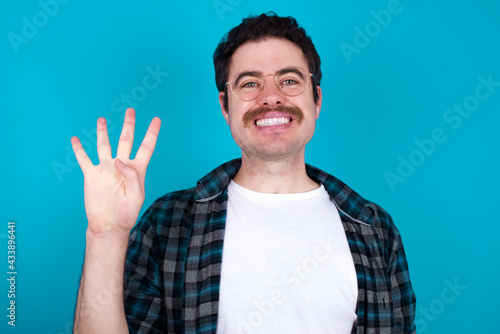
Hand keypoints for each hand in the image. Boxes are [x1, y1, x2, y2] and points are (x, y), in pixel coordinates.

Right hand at [72, 108, 160, 234]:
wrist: (108, 225)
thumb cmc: (126, 213)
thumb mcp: (135, 195)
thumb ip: (131, 176)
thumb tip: (118, 160)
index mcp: (136, 169)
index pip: (146, 147)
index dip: (152, 133)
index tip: (156, 119)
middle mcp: (121, 165)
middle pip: (126, 139)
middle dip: (128, 125)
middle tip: (130, 110)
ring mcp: (106, 169)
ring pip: (104, 144)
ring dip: (103, 132)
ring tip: (102, 119)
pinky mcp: (91, 175)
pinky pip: (84, 159)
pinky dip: (79, 149)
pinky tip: (75, 139)